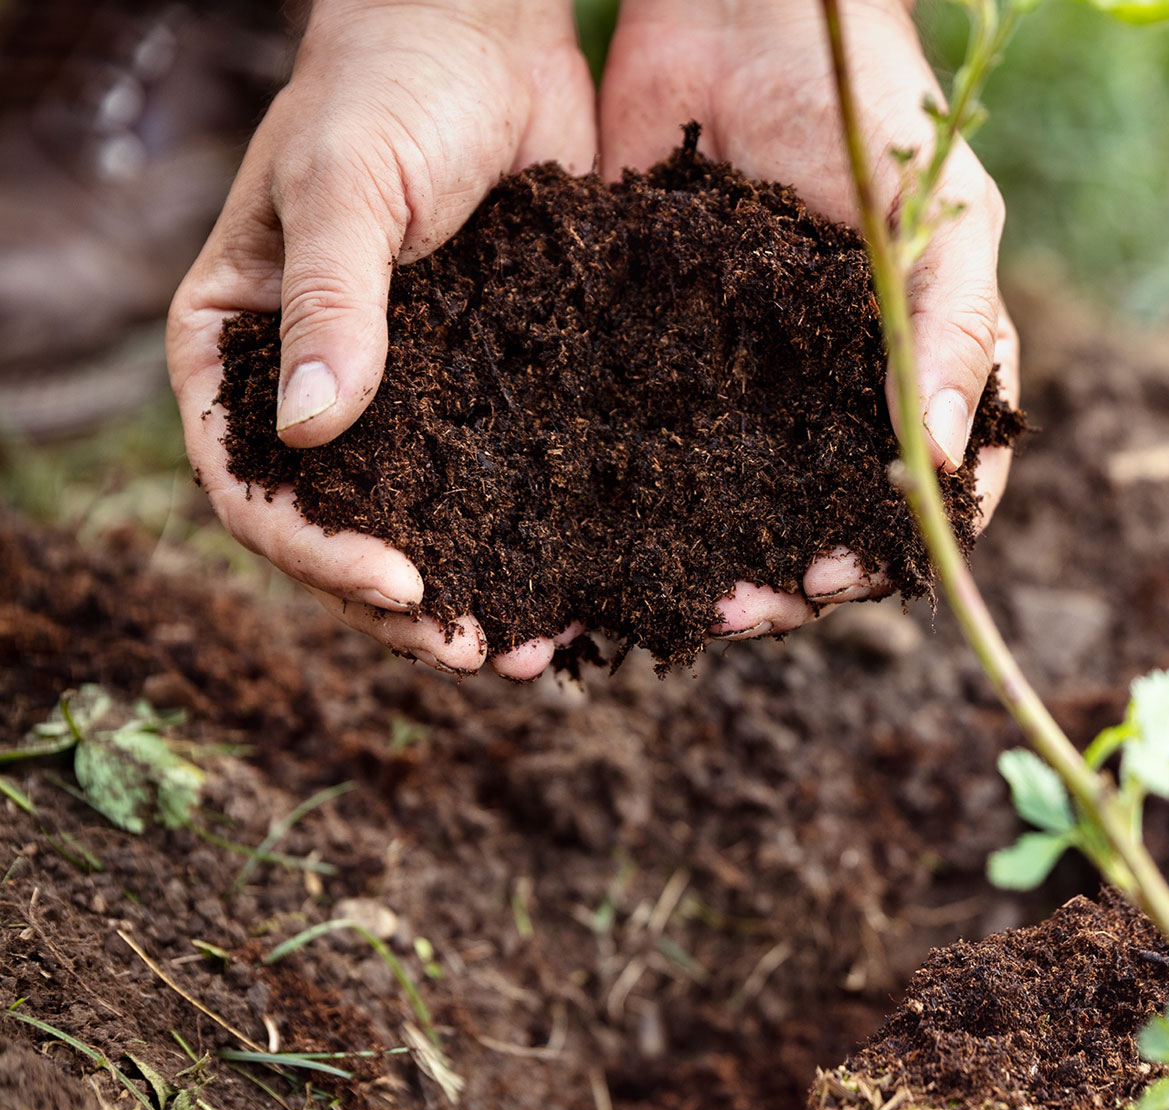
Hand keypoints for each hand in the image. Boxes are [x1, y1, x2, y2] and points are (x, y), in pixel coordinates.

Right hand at [166, 0, 596, 677]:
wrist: (486, 31)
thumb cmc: (387, 86)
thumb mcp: (343, 187)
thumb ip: (330, 303)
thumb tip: (313, 434)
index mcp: (243, 348)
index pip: (252, 482)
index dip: (315, 551)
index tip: (399, 586)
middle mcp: (321, 384)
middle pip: (342, 525)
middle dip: (404, 603)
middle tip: (480, 654)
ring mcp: (410, 389)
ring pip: (429, 515)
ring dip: (478, 586)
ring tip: (540, 649)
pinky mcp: (493, 376)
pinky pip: (506, 471)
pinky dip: (539, 529)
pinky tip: (591, 577)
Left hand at [599, 0, 1019, 640]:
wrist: (746, 5)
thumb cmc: (876, 108)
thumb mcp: (945, 220)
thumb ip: (956, 333)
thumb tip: (945, 460)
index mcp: (918, 370)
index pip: (922, 495)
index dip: (886, 553)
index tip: (831, 580)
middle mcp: (832, 390)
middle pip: (818, 518)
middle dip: (783, 580)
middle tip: (733, 612)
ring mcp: (744, 374)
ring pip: (731, 495)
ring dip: (706, 557)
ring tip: (665, 602)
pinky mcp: (657, 343)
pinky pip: (645, 433)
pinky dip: (625, 492)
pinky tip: (590, 533)